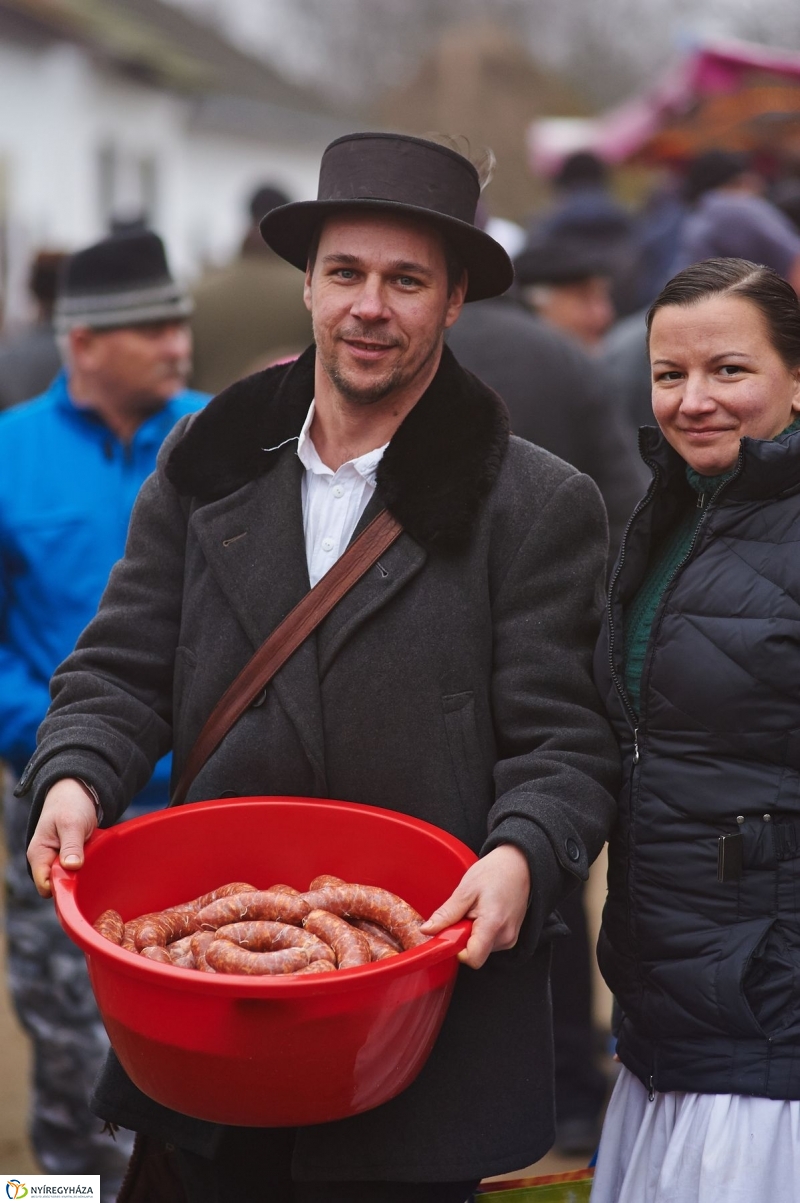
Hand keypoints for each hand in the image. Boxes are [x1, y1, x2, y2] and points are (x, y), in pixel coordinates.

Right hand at [27, 778, 97, 897]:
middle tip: (92, 868)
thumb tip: (71, 867)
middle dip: (75, 882)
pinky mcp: (70, 860)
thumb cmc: (69, 805)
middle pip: (59, 885)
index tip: (81, 878)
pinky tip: (96, 860)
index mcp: (39, 855)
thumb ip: (71, 845)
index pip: (46, 885)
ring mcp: (58, 861)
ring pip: (70, 880)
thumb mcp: (71, 823)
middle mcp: (46, 862)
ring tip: (95, 861)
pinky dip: (88, 868)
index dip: (63, 886)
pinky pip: (78, 872)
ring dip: (84, 874)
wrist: (76, 793)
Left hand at [420, 844, 530, 968]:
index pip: (472, 958)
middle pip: (475, 952)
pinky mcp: (511, 937)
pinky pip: (489, 943)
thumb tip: (427, 930)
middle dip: (463, 936)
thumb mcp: (466, 889)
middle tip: (465, 912)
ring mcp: (510, 939)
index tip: (451, 931)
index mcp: (493, 925)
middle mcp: (505, 937)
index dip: (456, 949)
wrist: (519, 865)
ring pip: (481, 948)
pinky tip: (485, 913)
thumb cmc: (495, 872)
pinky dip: (481, 931)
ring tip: (477, 909)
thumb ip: (447, 914)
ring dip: (472, 933)